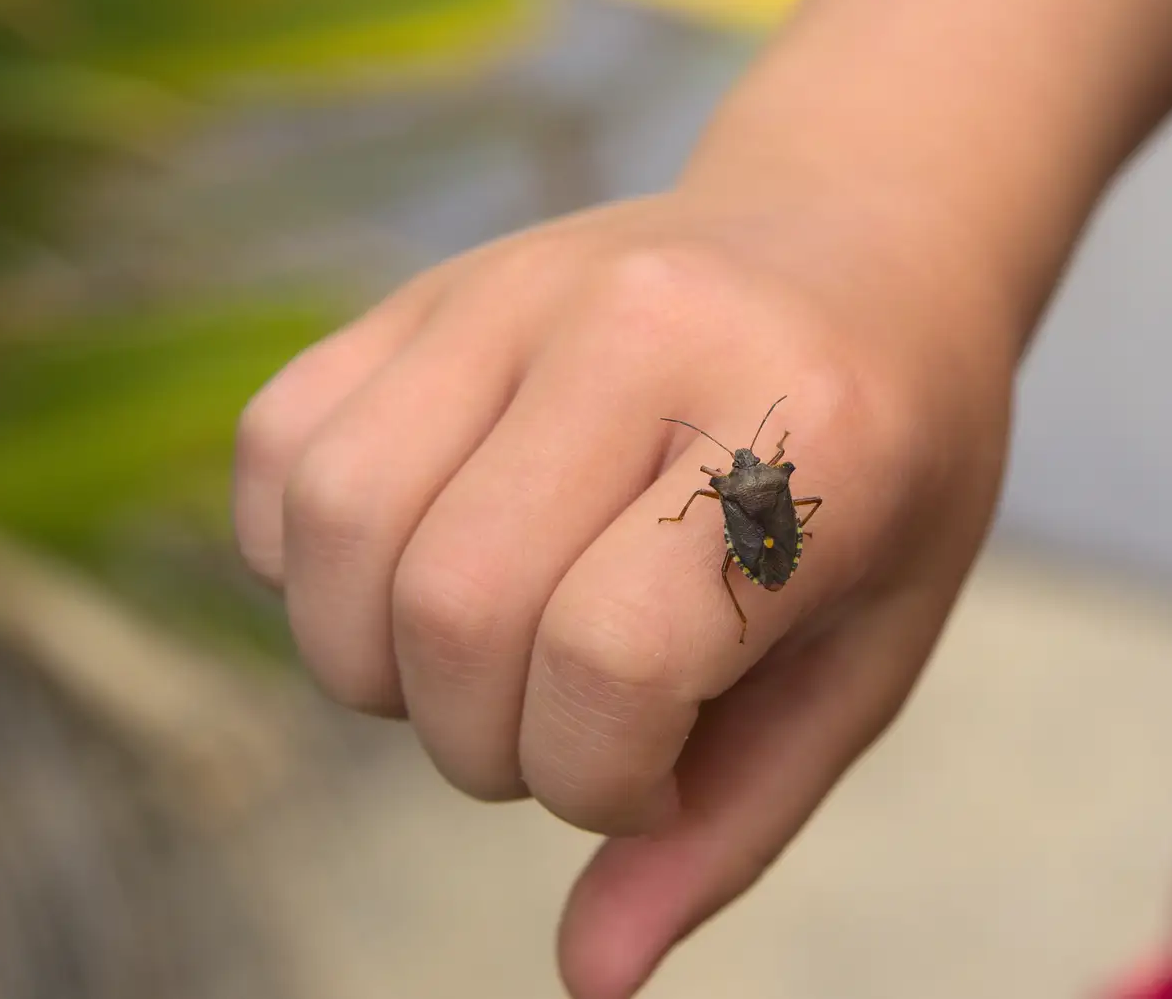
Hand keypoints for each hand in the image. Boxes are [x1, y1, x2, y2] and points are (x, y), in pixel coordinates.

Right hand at [232, 189, 1016, 997]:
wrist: (862, 247)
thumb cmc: (888, 472)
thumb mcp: (866, 654)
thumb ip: (733, 822)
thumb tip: (590, 985)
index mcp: (805, 432)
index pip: (611, 660)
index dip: (602, 778)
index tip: (658, 764)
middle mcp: (647, 331)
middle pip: (455, 609)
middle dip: (487, 745)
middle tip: (569, 722)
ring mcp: (518, 286)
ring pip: (341, 530)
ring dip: (376, 666)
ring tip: (484, 656)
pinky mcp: (427, 285)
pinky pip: (282, 450)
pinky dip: (311, 562)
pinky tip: (415, 568)